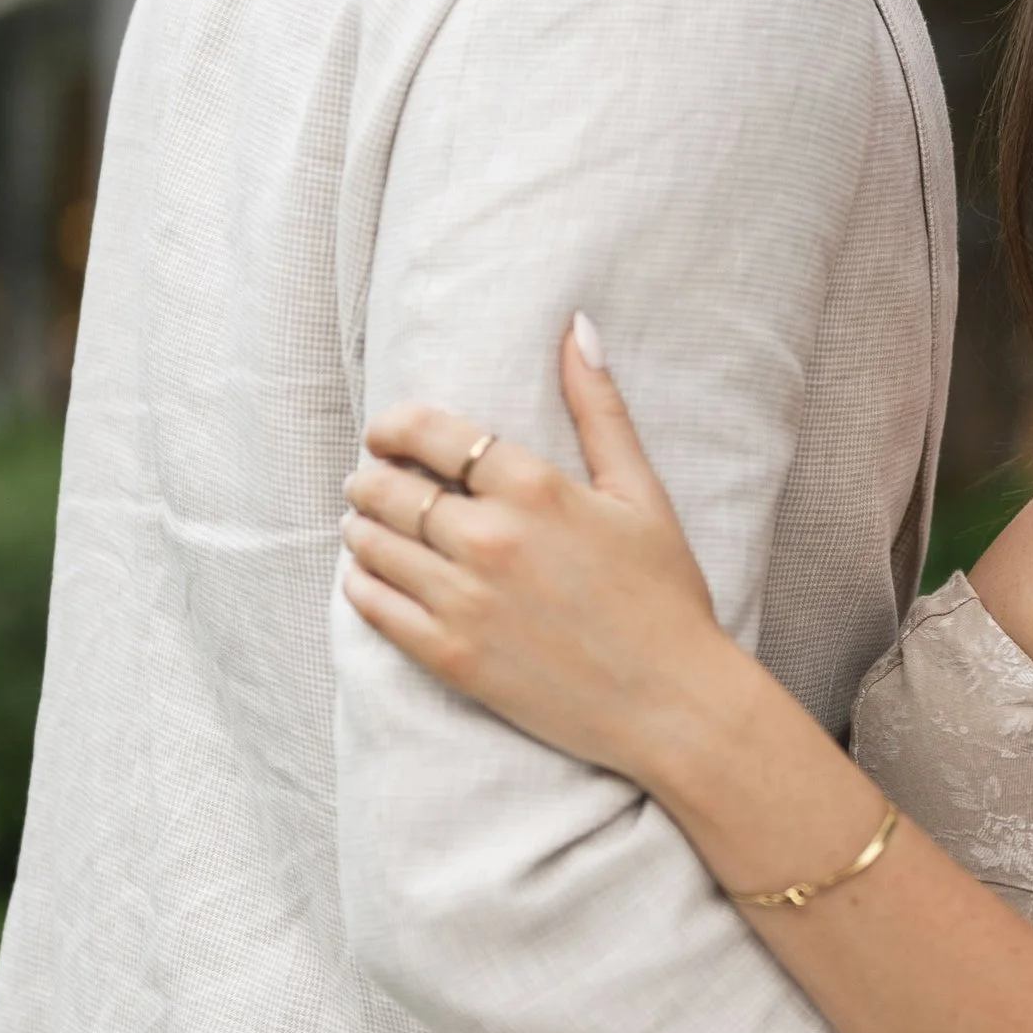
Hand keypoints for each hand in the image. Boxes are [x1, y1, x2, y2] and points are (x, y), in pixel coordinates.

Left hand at [342, 327, 729, 780]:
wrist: (672, 703)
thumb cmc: (665, 596)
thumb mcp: (641, 493)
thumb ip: (601, 409)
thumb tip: (577, 330)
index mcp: (534, 489)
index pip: (430, 433)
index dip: (394, 427)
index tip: (386, 433)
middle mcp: (489, 539)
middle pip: (388, 489)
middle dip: (370, 478)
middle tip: (370, 481)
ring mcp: (464, 601)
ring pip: (372, 546)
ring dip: (360, 528)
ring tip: (366, 526)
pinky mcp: (451, 656)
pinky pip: (374, 607)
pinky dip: (361, 584)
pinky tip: (368, 576)